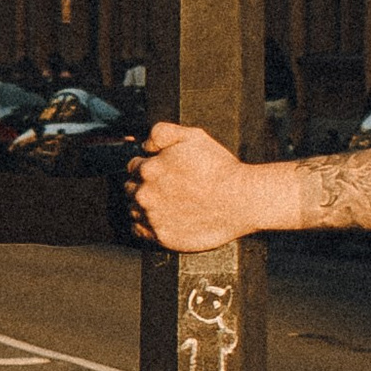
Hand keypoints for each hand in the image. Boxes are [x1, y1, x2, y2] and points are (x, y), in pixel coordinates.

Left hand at [128, 120, 260, 253]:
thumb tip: (145, 144)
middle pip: (130, 189)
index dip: (146, 166)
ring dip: (143, 206)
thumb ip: (162, 133)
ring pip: (134, 210)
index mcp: (149, 170)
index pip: (133, 167)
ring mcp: (153, 218)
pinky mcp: (162, 237)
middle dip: (142, 186)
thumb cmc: (219, 168)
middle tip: (164, 187)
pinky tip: (162, 218)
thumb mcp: (192, 136)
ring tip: (165, 203)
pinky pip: (140, 231)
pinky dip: (146, 225)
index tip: (159, 170)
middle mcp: (145, 195)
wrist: (240, 200)